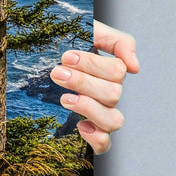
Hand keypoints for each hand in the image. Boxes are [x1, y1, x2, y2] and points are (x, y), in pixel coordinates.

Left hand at [52, 20, 138, 154]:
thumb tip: (135, 67)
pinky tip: (79, 125)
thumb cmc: (67, 43)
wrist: (40, 54)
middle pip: (113, 94)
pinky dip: (96, 139)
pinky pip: (104, 144)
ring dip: (89, 109)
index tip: (66, 57)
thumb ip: (118, 41)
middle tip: (56, 73)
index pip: (117, 71)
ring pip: (114, 121)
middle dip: (83, 82)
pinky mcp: (89, 131)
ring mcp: (101, 114)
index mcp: (111, 71)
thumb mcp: (90, 31)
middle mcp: (109, 94)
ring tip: (64, 98)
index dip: (92, 65)